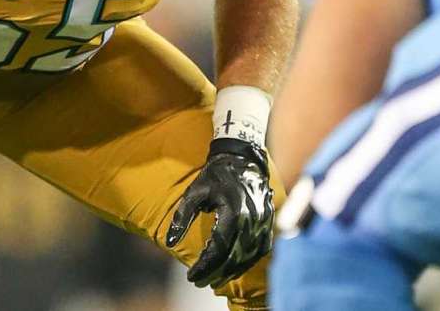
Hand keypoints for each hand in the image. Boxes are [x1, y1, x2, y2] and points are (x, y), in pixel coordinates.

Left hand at [165, 138, 273, 287]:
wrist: (241, 158)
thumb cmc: (215, 176)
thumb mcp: (194, 192)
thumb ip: (182, 217)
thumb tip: (169, 242)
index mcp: (233, 213)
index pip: (218, 250)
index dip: (204, 266)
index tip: (191, 276)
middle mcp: (251, 221)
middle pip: (234, 258)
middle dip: (216, 273)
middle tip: (200, 280)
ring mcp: (263, 222)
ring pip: (249, 257)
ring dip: (232, 270)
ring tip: (214, 276)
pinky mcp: (269, 221)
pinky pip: (261, 249)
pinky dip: (248, 260)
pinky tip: (235, 264)